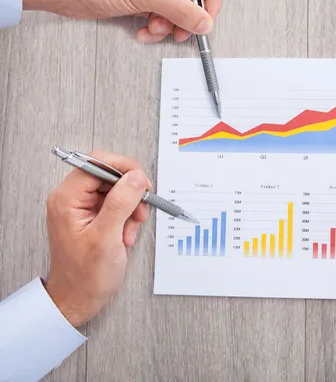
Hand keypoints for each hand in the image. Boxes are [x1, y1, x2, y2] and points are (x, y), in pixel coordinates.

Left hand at [21, 0, 221, 42]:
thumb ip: (180, 9)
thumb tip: (203, 21)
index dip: (209, 1)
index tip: (205, 19)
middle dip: (184, 18)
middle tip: (181, 31)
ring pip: (174, 9)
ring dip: (167, 26)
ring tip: (155, 29)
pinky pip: (160, 15)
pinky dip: (155, 27)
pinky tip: (146, 30)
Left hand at [44, 152, 150, 326]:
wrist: (79, 298)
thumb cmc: (85, 275)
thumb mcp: (107, 237)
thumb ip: (121, 203)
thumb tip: (135, 177)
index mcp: (67, 199)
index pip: (95, 163)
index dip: (122, 168)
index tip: (141, 181)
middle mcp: (72, 200)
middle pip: (107, 175)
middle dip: (129, 192)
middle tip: (140, 208)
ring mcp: (82, 208)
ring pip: (116, 191)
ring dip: (130, 208)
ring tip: (130, 229)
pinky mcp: (93, 217)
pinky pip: (116, 205)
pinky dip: (127, 218)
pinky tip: (125, 235)